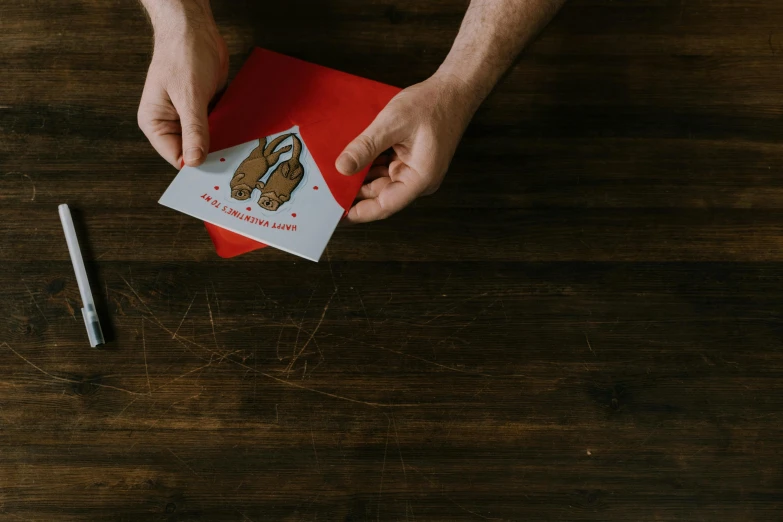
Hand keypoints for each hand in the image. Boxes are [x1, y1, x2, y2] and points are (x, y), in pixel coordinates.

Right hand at [137, 5, 227, 167]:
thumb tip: (195, 160)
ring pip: (208, 141)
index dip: (196, 164)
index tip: (218, 167)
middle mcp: (169, 122)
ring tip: (238, 143)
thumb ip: (194, 130)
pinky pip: (218, 127)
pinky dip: (228, 128)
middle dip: (212, 153)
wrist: (194, 29)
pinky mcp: (204, 109)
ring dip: (222, 141)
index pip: (175, 157)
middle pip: (193, 151)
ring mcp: (187, 117)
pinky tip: (239, 129)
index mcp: (155, 122)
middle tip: (233, 157)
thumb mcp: (189, 96)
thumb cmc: (182, 54)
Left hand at [336, 73, 480, 222]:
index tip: (337, 211)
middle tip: (328, 185)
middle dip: (356, 191)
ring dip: (361, 176)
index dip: (360, 211)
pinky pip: (386, 169)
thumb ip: (366, 146)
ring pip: (381, 181)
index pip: (386, 205)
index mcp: (421, 178)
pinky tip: (355, 156)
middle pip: (381, 195)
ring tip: (337, 168)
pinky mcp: (410, 161)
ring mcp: (415, 171)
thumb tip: (342, 167)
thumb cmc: (432, 104)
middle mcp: (419, 180)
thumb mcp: (392, 123)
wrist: (454, 90)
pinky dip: (370, 164)